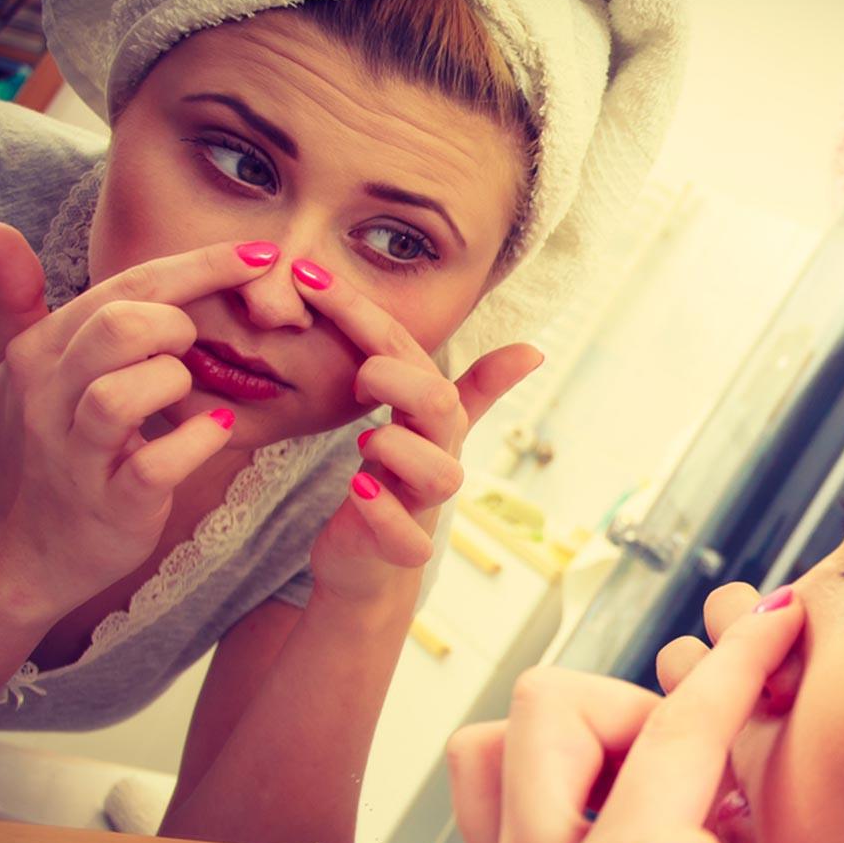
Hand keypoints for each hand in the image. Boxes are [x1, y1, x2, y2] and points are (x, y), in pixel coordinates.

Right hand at [0, 222, 278, 619]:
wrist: (26, 552)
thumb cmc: (40, 448)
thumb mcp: (18, 370)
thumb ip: (15, 297)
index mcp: (39, 354)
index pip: (124, 288)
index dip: (199, 265)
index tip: (260, 253)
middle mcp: (48, 400)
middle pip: (117, 328)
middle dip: (176, 324)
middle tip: (190, 345)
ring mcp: (76, 456)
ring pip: (122, 395)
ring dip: (175, 381)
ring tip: (188, 388)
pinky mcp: (111, 505)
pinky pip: (153, 464)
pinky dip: (195, 442)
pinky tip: (217, 429)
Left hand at [298, 272, 542, 602]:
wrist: (370, 562)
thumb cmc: (392, 482)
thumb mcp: (419, 425)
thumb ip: (451, 378)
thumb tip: (533, 348)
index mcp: (435, 416)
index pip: (409, 351)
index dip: (364, 315)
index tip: (310, 280)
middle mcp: (438, 454)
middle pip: (443, 407)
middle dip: (399, 380)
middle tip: (359, 377)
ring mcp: (423, 505)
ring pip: (440, 476)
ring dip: (399, 448)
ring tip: (366, 442)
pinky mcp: (401, 550)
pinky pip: (408, 539)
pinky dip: (386, 513)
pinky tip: (360, 488)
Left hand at [447, 588, 803, 842]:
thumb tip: (687, 841)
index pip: (674, 744)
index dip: (737, 667)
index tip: (776, 618)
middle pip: (551, 702)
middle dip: (643, 705)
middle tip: (708, 773)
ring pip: (496, 737)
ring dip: (587, 736)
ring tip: (655, 795)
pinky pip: (489, 790)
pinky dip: (551, 776)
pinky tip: (613, 817)